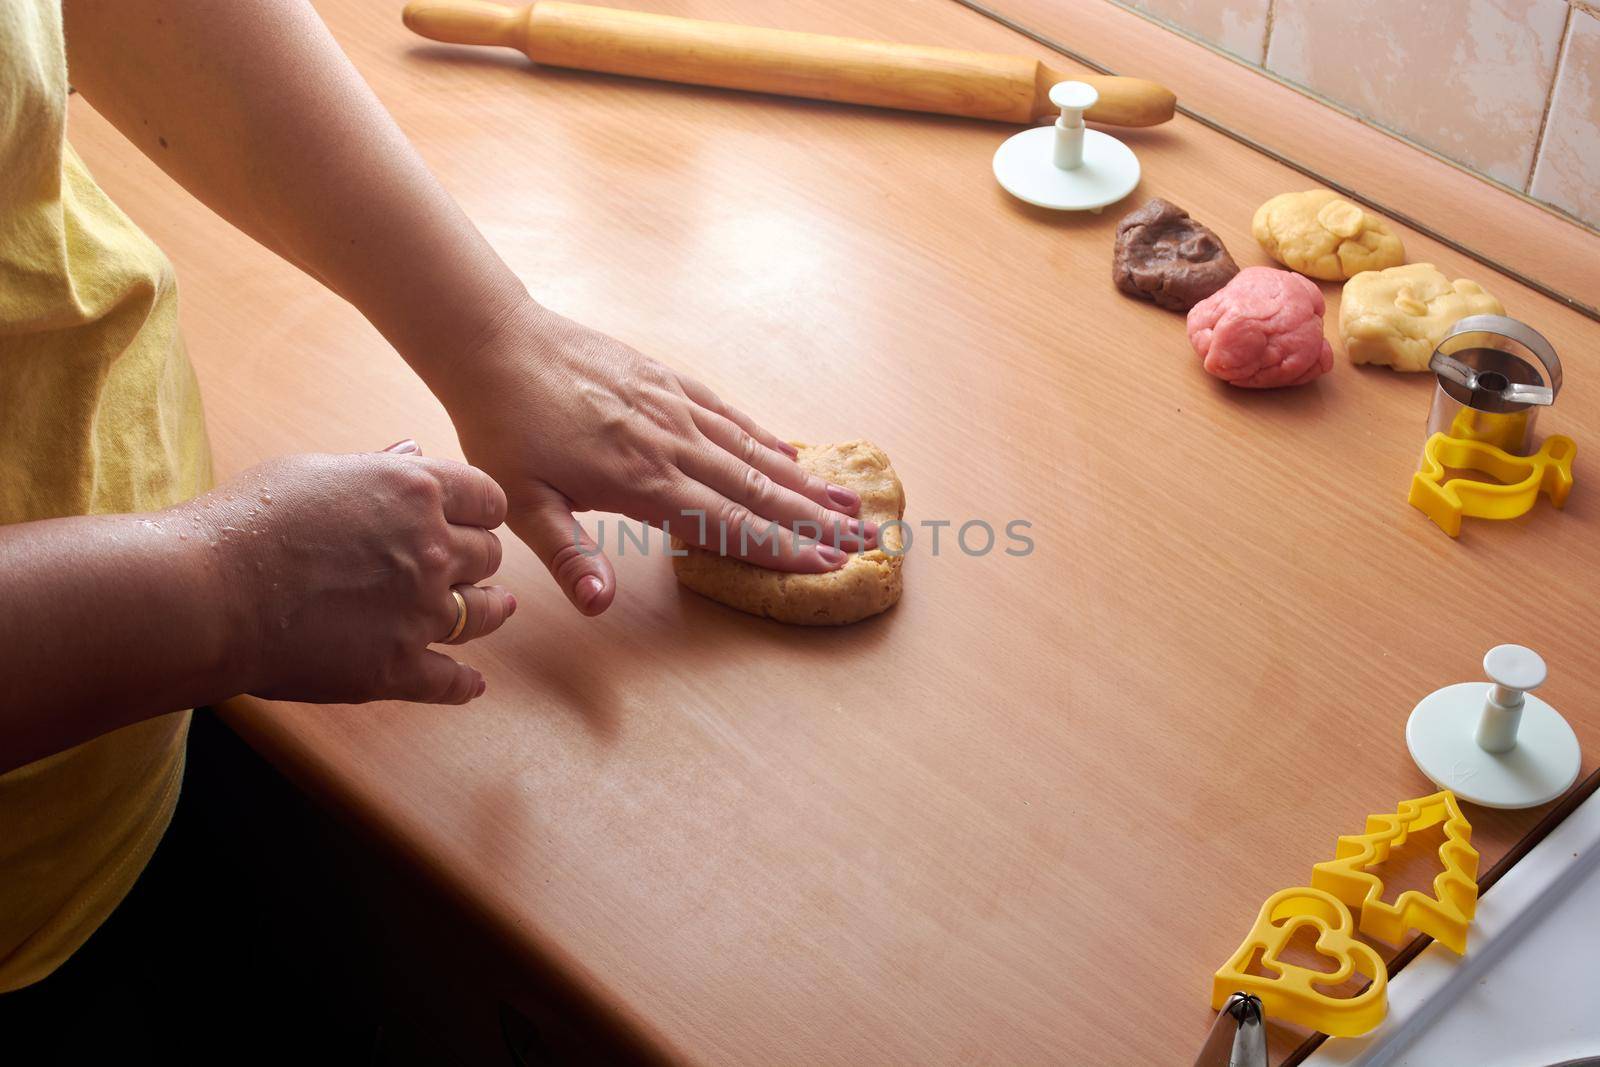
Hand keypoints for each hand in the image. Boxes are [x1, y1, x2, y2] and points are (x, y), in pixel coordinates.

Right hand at [191, 445, 515, 704]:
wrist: (206, 594)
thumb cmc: (248, 522)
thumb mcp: (316, 471)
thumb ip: (376, 468)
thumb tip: (413, 453)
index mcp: (415, 491)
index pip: (486, 498)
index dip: (482, 510)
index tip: (477, 519)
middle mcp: (430, 549)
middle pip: (487, 554)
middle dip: (478, 557)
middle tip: (468, 565)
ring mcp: (419, 612)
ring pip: (483, 613)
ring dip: (489, 610)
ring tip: (494, 610)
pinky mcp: (397, 667)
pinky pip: (450, 679)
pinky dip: (463, 683)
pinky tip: (471, 684)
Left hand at [441, 300, 876, 615]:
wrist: (497, 342)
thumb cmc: (502, 427)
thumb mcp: (521, 502)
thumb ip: (568, 554)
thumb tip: (600, 605)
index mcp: (642, 481)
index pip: (728, 524)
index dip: (781, 549)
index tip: (828, 566)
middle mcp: (672, 444)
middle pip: (759, 491)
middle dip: (815, 521)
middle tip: (865, 541)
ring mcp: (676, 409)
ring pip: (756, 453)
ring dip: (807, 483)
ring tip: (851, 503)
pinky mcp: (669, 382)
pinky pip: (731, 416)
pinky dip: (768, 440)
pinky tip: (796, 456)